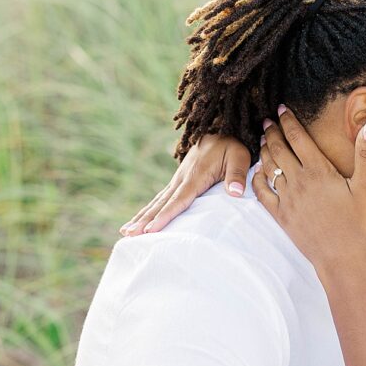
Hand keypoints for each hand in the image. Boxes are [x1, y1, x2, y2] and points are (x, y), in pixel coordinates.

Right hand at [119, 135, 252, 236]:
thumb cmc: (231, 145)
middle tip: (129, 234)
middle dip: (145, 220)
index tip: (152, 230)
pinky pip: (161, 198)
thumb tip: (235, 193)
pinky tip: (139, 221)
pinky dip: (149, 210)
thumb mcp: (239, 156)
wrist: (220, 130)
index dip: (165, 216)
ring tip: (126, 231)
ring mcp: (178, 180)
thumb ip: (236, 174)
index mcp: (196, 175)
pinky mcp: (178, 181)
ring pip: (157, 201)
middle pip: (161, 203)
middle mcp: (182, 178)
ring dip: (141, 216)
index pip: (179, 200)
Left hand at [259, 107, 365, 279]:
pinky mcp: (281, 215)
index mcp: (319, 170)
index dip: (288, 121)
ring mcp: (287, 198)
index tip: (282, 110)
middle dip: (272, 132)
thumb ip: (365, 155)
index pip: (298, 138)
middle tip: (267, 122)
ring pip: (268, 167)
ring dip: (264, 151)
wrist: (341, 257)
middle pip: (279, 149)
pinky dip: (257, 178)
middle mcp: (299, 181)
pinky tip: (258, 172)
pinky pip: (262, 192)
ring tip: (263, 141)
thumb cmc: (357, 224)